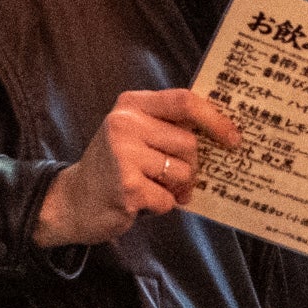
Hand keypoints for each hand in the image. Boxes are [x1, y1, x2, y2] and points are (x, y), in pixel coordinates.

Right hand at [31, 87, 241, 249]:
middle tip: (174, 178)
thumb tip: (222, 132)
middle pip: (189, 143)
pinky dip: (161, 206)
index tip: (234, 139)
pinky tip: (141, 202)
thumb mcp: (135, 133)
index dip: (215, 119)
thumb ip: (168, 127)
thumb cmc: (115, 167)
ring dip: (176, 188)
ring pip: (183, 172)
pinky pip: (168, 199)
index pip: (185, 101)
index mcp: (132, 104)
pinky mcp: (127, 187)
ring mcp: (124, 155)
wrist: (73, 201)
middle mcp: (125, 124)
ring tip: (153, 188)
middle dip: (191, 167)